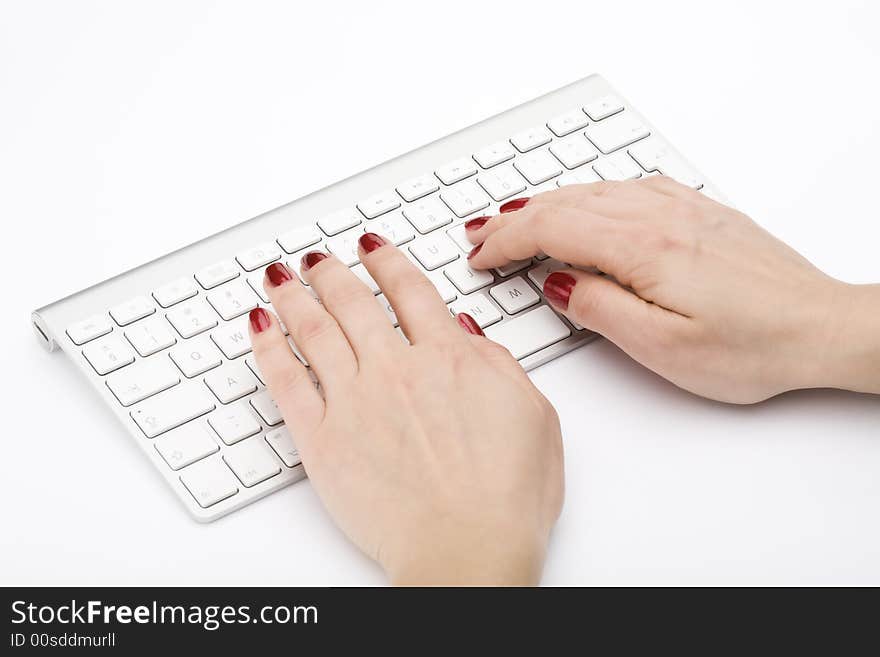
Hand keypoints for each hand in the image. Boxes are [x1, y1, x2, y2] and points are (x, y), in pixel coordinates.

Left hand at [248, 235, 562, 584]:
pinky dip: (268, 348)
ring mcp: (354, 402)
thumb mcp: (534, 416)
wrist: (467, 552)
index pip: (409, 291)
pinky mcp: (322, 441)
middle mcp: (396, 369)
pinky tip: (259, 329)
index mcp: (449, 359)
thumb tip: (467, 334)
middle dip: (332, 272)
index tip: (373, 248)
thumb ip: (499, 365)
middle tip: (319, 259)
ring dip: (294, 296)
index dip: (387, 262)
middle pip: (354, 302)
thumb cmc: (506, 499)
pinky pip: (285, 382)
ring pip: (314, 330)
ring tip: (281, 277)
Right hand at [465, 178, 879, 402]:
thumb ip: (601, 309)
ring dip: (548, 203)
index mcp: (644, 248)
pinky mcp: (699, 213)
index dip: (506, 241)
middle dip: (515, 219)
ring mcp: (681, 209)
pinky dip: (592, 194)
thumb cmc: (753, 346)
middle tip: (480, 235)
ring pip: (595, 190)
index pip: (552, 228)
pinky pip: (630, 188)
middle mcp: (660, 217)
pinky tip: (587, 201)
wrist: (821, 327)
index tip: (480, 257)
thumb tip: (558, 282)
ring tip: (517, 218)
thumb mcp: (663, 348)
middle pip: (567, 203)